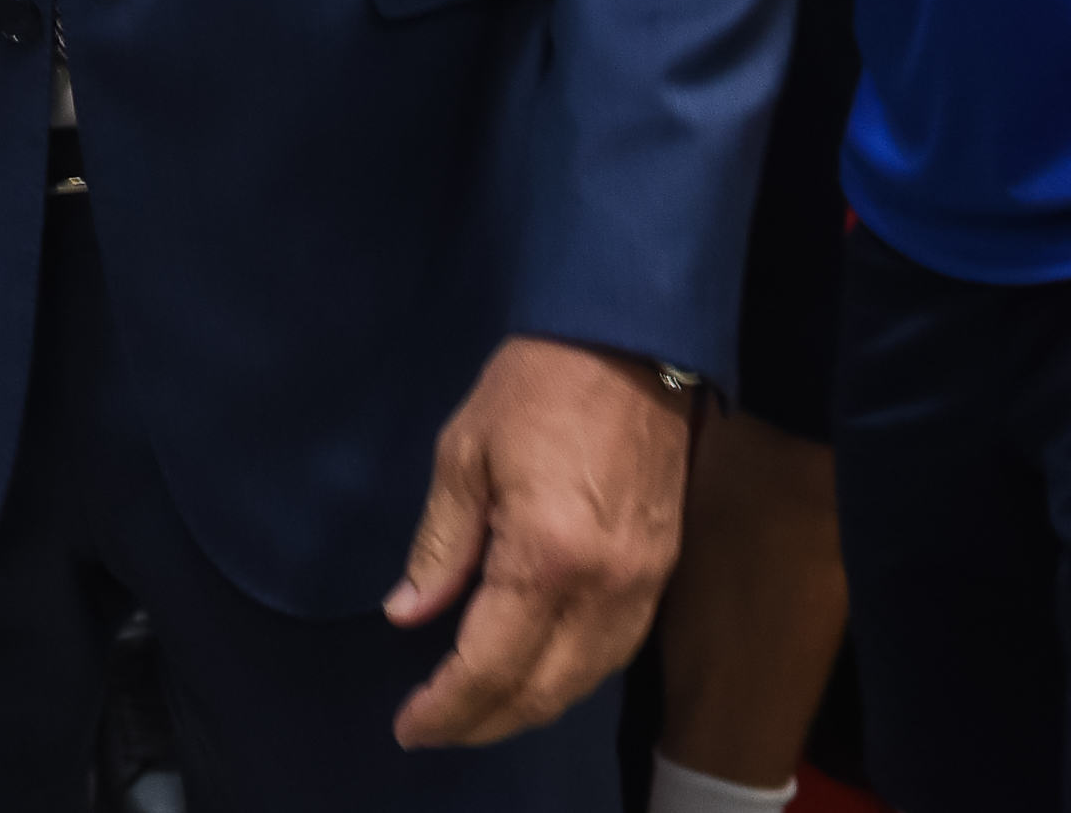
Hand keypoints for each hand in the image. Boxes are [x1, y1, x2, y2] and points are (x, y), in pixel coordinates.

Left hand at [386, 336, 689, 747]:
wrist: (630, 342)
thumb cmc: (535, 385)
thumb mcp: (463, 453)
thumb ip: (440, 545)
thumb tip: (408, 614)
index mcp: (547, 559)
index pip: (491, 666)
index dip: (447, 707)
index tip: (409, 726)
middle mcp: (604, 591)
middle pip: (542, 692)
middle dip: (483, 722)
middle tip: (433, 726)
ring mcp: (643, 587)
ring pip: (583, 683)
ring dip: (528, 708)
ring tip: (475, 710)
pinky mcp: (662, 573)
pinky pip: (614, 654)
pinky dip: (569, 678)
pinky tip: (535, 672)